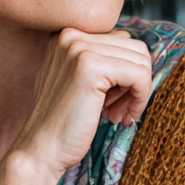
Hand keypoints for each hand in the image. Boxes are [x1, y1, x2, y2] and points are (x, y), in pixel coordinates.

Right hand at [0, 29, 151, 184]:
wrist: (41, 150)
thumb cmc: (64, 122)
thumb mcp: (81, 82)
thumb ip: (103, 62)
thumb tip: (143, 57)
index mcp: (67, 35)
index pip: (122, 41)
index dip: (127, 73)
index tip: (116, 100)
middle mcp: (70, 35)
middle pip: (134, 48)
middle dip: (136, 82)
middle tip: (120, 110)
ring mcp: (79, 48)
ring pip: (140, 60)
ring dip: (139, 91)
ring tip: (118, 114)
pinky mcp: (90, 66)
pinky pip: (139, 74)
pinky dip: (140, 98)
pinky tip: (123, 117)